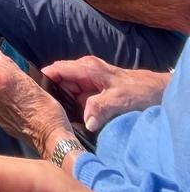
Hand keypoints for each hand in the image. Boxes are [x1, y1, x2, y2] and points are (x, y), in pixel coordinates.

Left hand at [0, 44, 71, 155]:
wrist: (49, 135)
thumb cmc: (45, 105)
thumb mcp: (30, 78)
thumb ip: (8, 64)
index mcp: (0, 76)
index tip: (2, 61)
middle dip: (0, 75)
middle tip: (18, 81)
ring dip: (2, 89)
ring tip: (22, 96)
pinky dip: (5, 102)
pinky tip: (20, 107)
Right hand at [41, 56, 169, 132]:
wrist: (158, 92)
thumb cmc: (140, 91)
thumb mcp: (120, 100)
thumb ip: (101, 107)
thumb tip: (86, 123)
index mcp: (88, 68)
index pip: (57, 69)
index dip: (43, 79)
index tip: (32, 94)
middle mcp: (85, 72)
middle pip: (60, 82)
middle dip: (52, 95)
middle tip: (44, 113)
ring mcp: (90, 82)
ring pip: (68, 91)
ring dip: (63, 103)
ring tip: (54, 119)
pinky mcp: (95, 93)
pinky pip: (78, 99)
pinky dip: (73, 108)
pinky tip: (71, 121)